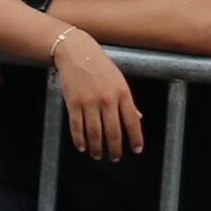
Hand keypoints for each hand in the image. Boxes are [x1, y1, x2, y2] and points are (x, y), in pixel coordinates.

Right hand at [46, 24, 141, 159]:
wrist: (76, 52)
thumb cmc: (100, 65)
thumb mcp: (119, 81)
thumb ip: (128, 101)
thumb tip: (137, 118)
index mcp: (123, 93)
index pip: (132, 122)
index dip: (135, 138)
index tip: (136, 150)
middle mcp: (107, 99)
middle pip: (113, 132)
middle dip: (115, 149)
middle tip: (114, 158)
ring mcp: (89, 102)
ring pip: (94, 132)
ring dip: (97, 147)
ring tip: (98, 155)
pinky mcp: (73, 102)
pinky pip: (77, 126)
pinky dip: (79, 139)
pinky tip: (82, 146)